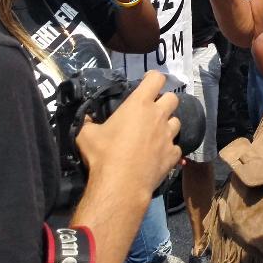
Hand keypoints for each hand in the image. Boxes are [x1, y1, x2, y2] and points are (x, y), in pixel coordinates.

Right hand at [75, 71, 181, 194]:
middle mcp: (158, 115)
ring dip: (168, 125)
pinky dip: (169, 149)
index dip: (153, 77)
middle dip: (164, 101)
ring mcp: (168, 135)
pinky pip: (176, 147)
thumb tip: (85, 118)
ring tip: (156, 133)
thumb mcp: (86, 135)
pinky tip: (159, 155)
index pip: (156, 78)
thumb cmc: (104, 155)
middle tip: (152, 110)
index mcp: (139, 104)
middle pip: (172, 98)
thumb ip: (88, 123)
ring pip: (177, 122)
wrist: (121, 184)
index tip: (146, 82)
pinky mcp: (172, 154)